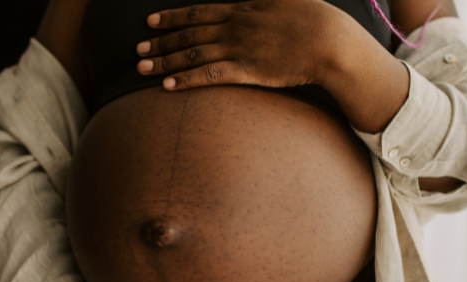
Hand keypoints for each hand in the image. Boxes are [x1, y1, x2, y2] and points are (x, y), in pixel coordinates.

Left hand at [134, 0, 351, 89]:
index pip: (197, 12)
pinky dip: (186, 80)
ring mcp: (239, 48)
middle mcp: (234, 27)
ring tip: (142, 69)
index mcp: (242, 8)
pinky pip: (209, 75)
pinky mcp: (247, 71)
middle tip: (137, 51)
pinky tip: (168, 87)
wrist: (329, 40)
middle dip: (160, 43)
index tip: (150, 23)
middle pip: (188, 34)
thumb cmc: (313, 18)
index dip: (171, 18)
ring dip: (165, 62)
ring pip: (192, 55)